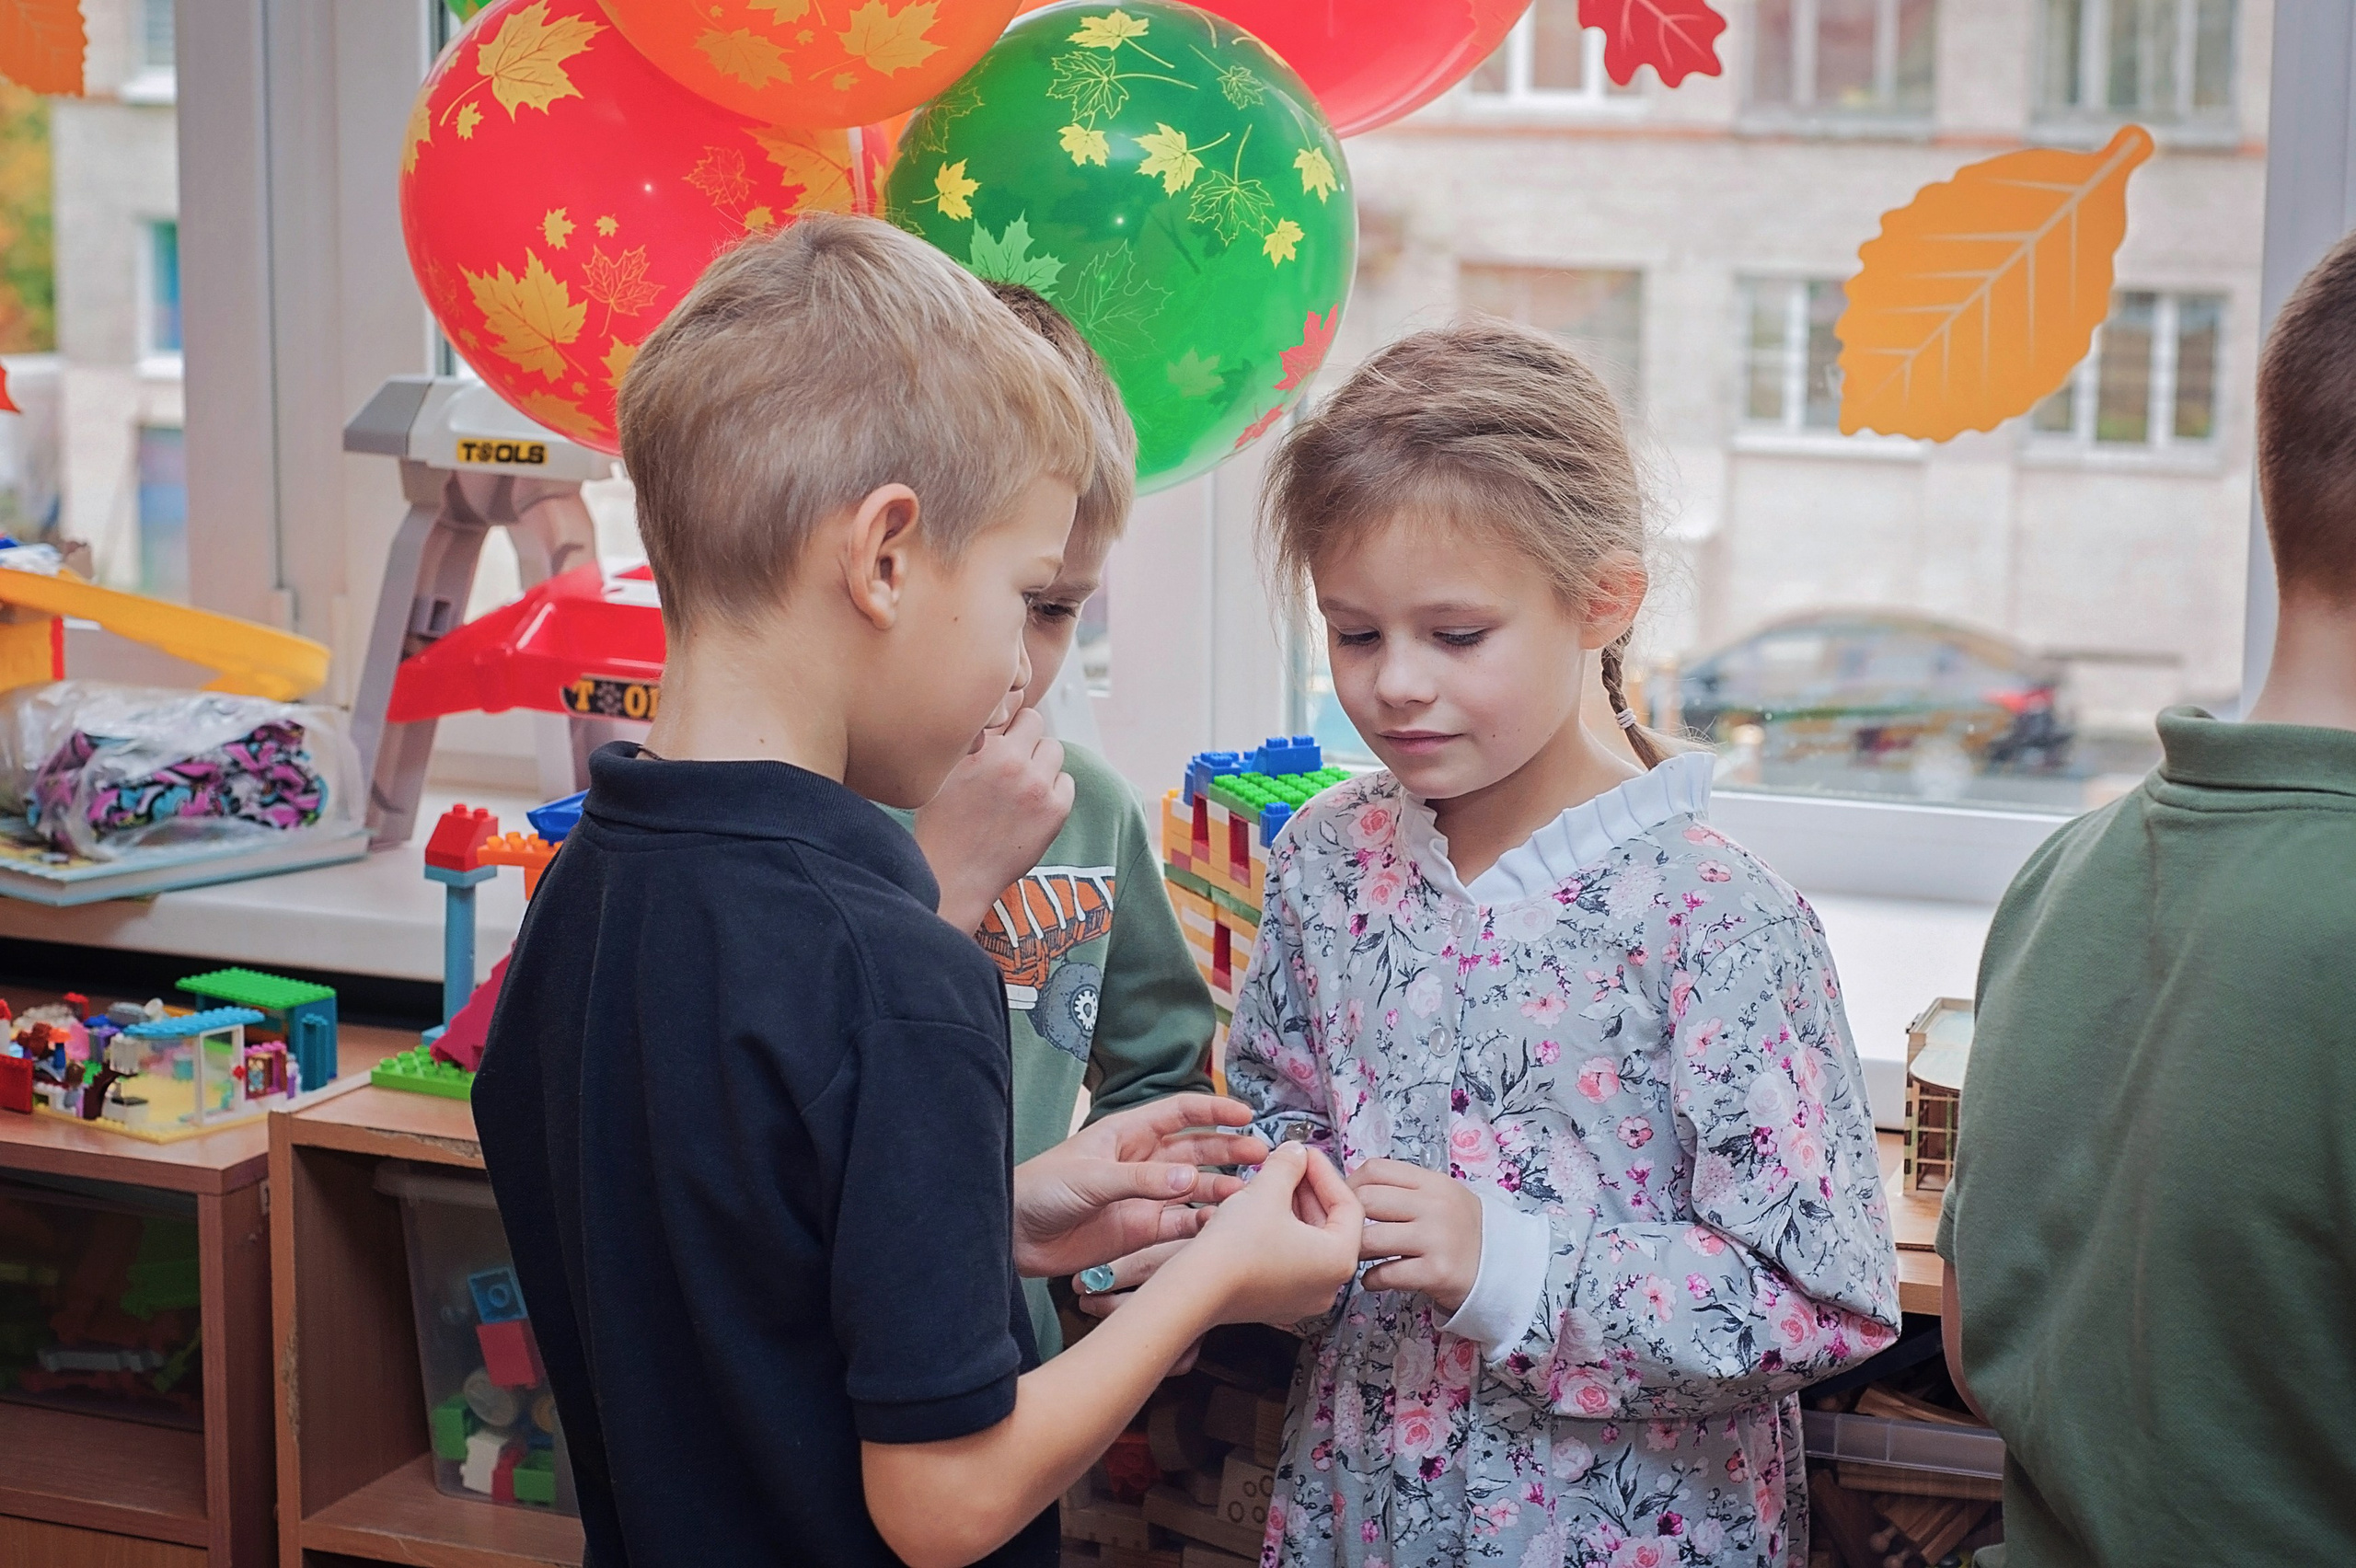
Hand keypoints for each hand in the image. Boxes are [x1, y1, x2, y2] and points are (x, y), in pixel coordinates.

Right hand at [913, 707, 1074, 933]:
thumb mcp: (943, 771)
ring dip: (1041, 762)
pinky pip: (1067, 782)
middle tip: (1010, 763)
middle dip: (1026, 739)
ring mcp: (1038, 788)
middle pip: (1037, 725)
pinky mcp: (1055, 812)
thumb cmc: (941, 823)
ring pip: (1055, 751)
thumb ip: (970, 741)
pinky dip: (1054, 789)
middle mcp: (1013, 763)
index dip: (1007, 727)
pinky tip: (1032, 804)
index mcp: (985, 748)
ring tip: (1021, 784)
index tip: (999, 742)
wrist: (954, 874)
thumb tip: (990, 718)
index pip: (1013, 711)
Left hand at [1011, 1095, 1270, 1278]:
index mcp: (1128, 1134)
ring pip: (1195, 1189)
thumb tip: (1190, 1181)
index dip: (1214, 1110)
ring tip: (1251, 1194)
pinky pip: (1181, 1226)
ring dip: (1223, 1189)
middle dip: (1230, 1150)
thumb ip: (1141, 1180)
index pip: (1181, 1113)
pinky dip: (1204, 1225)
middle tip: (1262, 1155)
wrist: (1013, 1234)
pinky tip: (1224, 1226)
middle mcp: (1143, 1163)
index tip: (1246, 1113)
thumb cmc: (1042, 1189)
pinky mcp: (1141, 1231)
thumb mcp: (1091, 1177)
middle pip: (1197, 1150)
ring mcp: (1145, 1197)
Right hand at [1175, 1142, 1363, 1327]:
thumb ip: (1289, 1164)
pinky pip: (1290, 1261)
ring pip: (1309, 1243)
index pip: (1348, 1205)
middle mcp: (1329, 1286)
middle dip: (1308, 1190)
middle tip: (1289, 1165)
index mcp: (1340, 1260)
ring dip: (1293, 1210)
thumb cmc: (1236, 1244)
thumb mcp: (1267, 1190)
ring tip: (1271, 1185)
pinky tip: (1260, 1213)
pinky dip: (1281, 1234)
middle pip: (1330, 1225)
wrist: (1195, 1289)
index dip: (1325, 1172)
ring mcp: (1303, 1299)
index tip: (1305, 1154)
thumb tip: (1296, 1152)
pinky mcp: (1278, 1304)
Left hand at [1352, 1158, 1481, 1315]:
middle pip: (1366, 1201)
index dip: (1350, 1184)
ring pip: (1371, 1239)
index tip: (1344, 1202)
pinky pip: (1386, 1273)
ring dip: (1355, 1251)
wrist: (1502, 1267)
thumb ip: (1404, 1189)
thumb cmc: (1461, 1230)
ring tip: (1357, 1257)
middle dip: (1347, 1219)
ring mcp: (1437, 1238)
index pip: (1375, 1169)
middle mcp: (1435, 1205)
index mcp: (1432, 1182)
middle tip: (1344, 1233)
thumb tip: (1351, 1187)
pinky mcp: (1437, 1272)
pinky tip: (1373, 1279)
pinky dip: (1371, 1279)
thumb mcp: (1441, 1196)